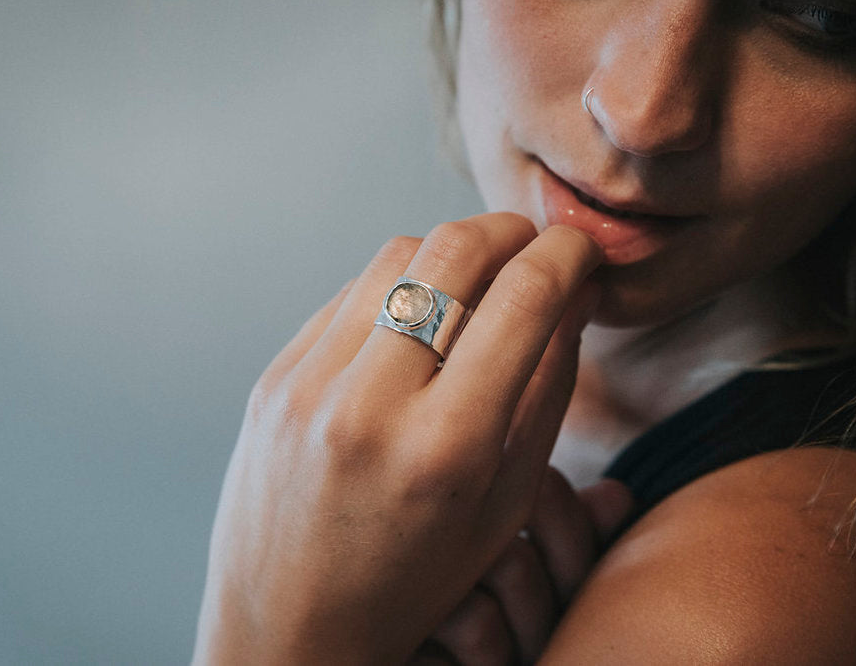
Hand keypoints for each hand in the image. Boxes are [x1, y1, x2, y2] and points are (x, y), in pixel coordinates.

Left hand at [193, 213, 602, 663]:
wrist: (288, 626)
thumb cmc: (411, 583)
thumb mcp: (503, 507)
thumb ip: (546, 392)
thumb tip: (572, 295)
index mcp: (444, 448)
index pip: (524, 299)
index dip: (568, 255)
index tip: (581, 252)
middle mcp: (368, 404)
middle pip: (453, 250)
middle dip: (509, 231)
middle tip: (533, 250)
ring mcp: (307, 384)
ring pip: (396, 256)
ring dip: (450, 253)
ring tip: (477, 284)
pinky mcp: (274, 377)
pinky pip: (348, 294)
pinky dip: (396, 288)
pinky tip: (416, 319)